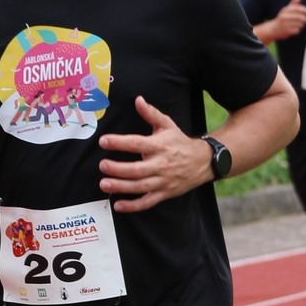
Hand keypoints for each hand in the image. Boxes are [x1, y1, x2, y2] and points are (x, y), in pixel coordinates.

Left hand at [98, 95, 209, 212]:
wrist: (203, 162)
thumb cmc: (180, 142)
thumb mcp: (167, 125)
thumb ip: (151, 114)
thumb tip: (138, 100)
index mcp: (159, 146)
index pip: (136, 144)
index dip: (119, 143)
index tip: (104, 141)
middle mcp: (161, 164)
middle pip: (136, 169)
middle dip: (118, 168)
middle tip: (102, 165)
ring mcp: (163, 181)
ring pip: (140, 187)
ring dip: (121, 187)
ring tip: (104, 184)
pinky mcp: (164, 193)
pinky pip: (147, 202)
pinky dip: (133, 206)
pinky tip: (119, 205)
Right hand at [269, 0, 305, 39]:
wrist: (273, 29)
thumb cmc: (282, 18)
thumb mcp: (286, 10)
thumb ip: (293, 3)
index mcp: (285, 10)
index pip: (297, 8)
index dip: (304, 10)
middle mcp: (284, 16)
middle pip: (299, 17)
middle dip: (305, 19)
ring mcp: (285, 24)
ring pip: (299, 24)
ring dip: (302, 25)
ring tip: (300, 25)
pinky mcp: (286, 31)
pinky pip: (297, 30)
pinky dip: (298, 30)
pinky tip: (295, 29)